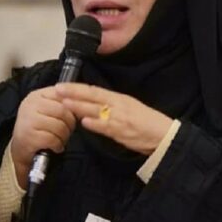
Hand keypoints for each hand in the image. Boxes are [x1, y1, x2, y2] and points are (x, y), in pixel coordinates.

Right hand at [11, 86, 75, 188]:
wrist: (20, 148)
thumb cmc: (37, 128)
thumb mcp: (46, 110)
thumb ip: (61, 103)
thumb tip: (81, 105)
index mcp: (37, 95)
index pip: (62, 94)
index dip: (73, 106)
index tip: (75, 116)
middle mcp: (31, 104)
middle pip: (63, 111)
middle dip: (70, 124)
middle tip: (67, 131)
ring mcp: (28, 120)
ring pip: (59, 126)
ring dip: (64, 136)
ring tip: (60, 139)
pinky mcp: (29, 136)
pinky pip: (53, 139)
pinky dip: (58, 145)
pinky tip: (55, 146)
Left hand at [55, 82, 172, 155]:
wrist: (163, 135)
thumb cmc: (148, 122)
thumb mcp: (130, 107)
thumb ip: (112, 106)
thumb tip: (94, 107)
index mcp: (120, 98)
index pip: (94, 90)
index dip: (78, 88)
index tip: (63, 85)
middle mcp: (118, 105)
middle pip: (92, 97)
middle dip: (73, 93)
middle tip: (57, 90)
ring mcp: (119, 118)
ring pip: (95, 110)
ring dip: (79, 107)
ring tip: (63, 103)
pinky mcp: (122, 132)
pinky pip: (105, 127)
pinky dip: (94, 124)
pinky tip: (83, 121)